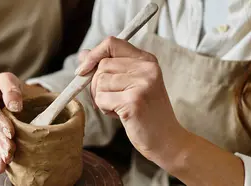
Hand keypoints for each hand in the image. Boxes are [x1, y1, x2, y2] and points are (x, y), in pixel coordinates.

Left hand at [76, 37, 184, 156]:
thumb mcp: (130, 84)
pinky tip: (121, 115)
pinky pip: (102, 99)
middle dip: (97, 85)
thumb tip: (83, 54)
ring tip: (119, 107)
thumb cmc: (146, 112)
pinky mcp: (134, 101)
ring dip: (102, 99)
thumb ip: (109, 67)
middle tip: (111, 99)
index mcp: (147, 60)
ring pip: (99, 82)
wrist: (166, 139)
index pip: (112, 43)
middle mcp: (147, 68)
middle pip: (102, 65)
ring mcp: (142, 84)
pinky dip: (105, 109)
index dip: (93, 55)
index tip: (83, 70)